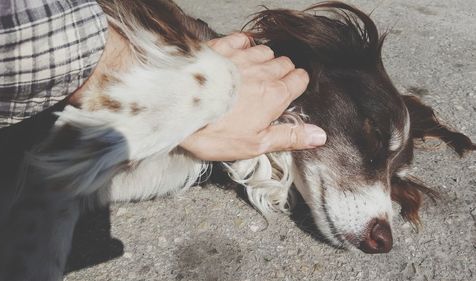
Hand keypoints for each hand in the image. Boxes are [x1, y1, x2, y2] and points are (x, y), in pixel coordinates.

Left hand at [180, 33, 325, 160]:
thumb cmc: (215, 133)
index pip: (301, 79)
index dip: (296, 86)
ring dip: (263, 60)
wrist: (179, 113)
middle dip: (281, 73)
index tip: (287, 95)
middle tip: (267, 89)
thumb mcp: (256, 144)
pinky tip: (238, 55)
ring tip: (252, 74)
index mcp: (275, 95)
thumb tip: (320, 136)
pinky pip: (242, 39)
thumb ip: (290, 137)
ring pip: (265, 50)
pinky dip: (244, 44)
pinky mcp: (221, 49)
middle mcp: (263, 71)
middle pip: (285, 63)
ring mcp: (241, 58)